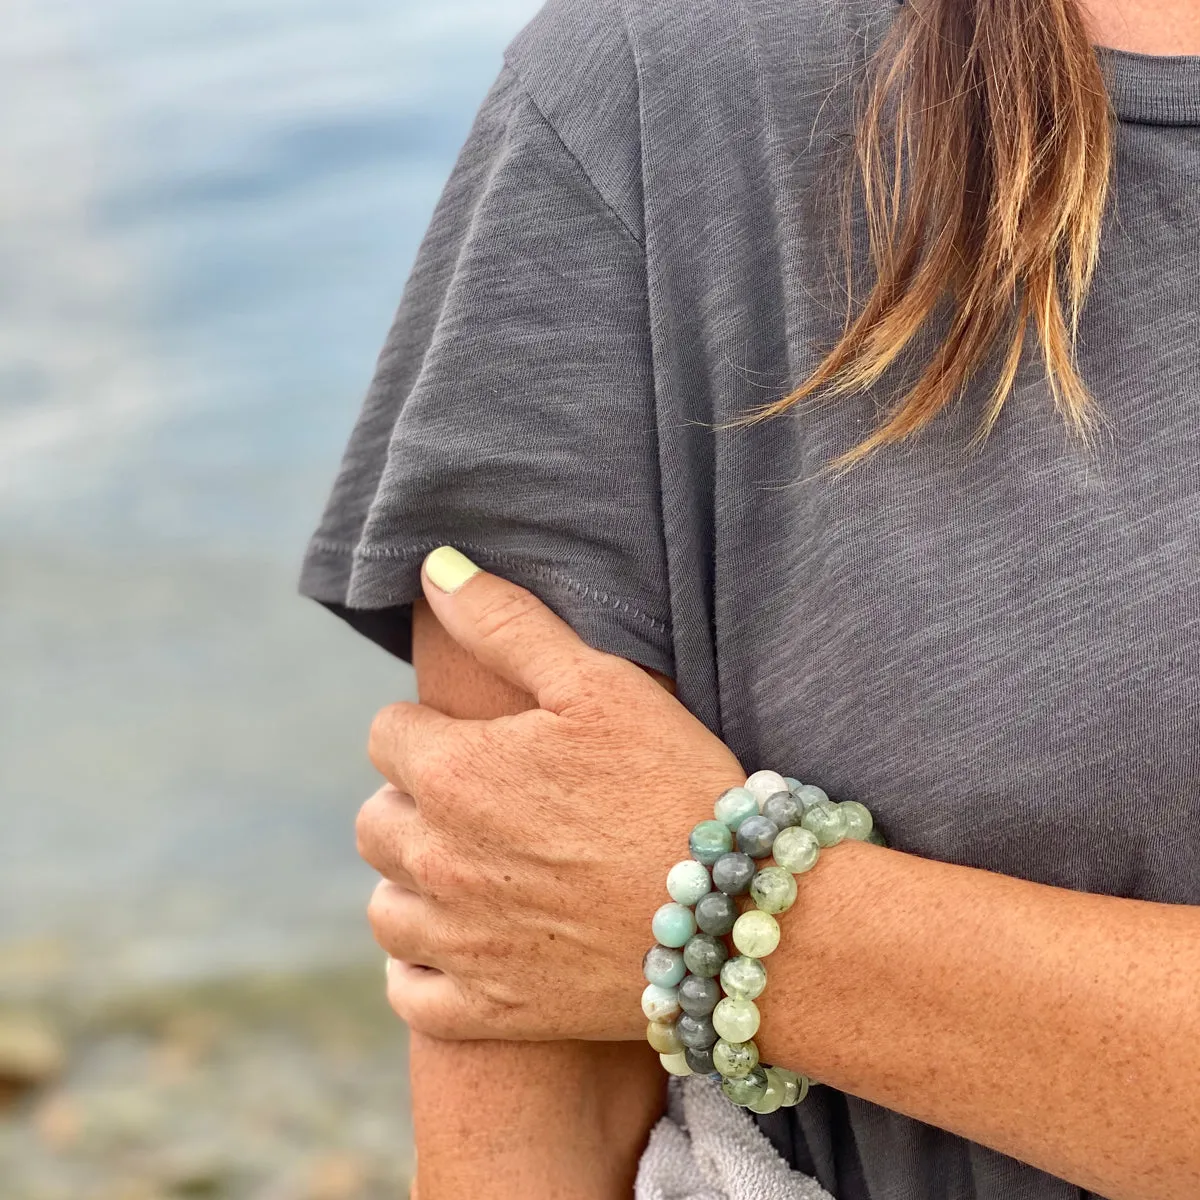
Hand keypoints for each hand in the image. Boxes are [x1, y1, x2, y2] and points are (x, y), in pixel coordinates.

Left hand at [358, 548, 744, 1040]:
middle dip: (415, 801)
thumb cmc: (673, 783)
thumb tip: (434, 565)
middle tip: (482, 800)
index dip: (430, 729)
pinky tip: (462, 942)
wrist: (738, 914)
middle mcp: (437, 860)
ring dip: (413, 881)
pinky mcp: (488, 1011)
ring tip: (473, 868)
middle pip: (374, 821)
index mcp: (454, 773)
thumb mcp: (599, 682)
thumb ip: (507, 621)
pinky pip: (409, 992)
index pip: (386, 735)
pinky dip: (422, 968)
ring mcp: (459, 943)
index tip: (480, 739)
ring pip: (385, 906)